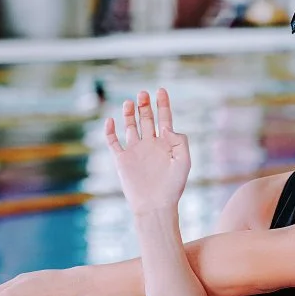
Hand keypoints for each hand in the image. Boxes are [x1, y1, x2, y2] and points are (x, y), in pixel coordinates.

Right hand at [106, 88, 190, 213]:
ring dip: (129, 114)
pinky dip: (110, 131)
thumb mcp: (184, 161)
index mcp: (166, 143)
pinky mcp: (122, 160)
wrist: (154, 206)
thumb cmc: (172, 186)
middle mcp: (150, 144)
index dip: (162, 103)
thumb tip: (166, 127)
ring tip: (130, 102)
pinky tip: (111, 121)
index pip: (164, 118)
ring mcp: (135, 151)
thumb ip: (179, 140)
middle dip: (144, 105)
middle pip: (146, 119)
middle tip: (143, 94)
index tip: (160, 90)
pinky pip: (113, 142)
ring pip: (130, 127)